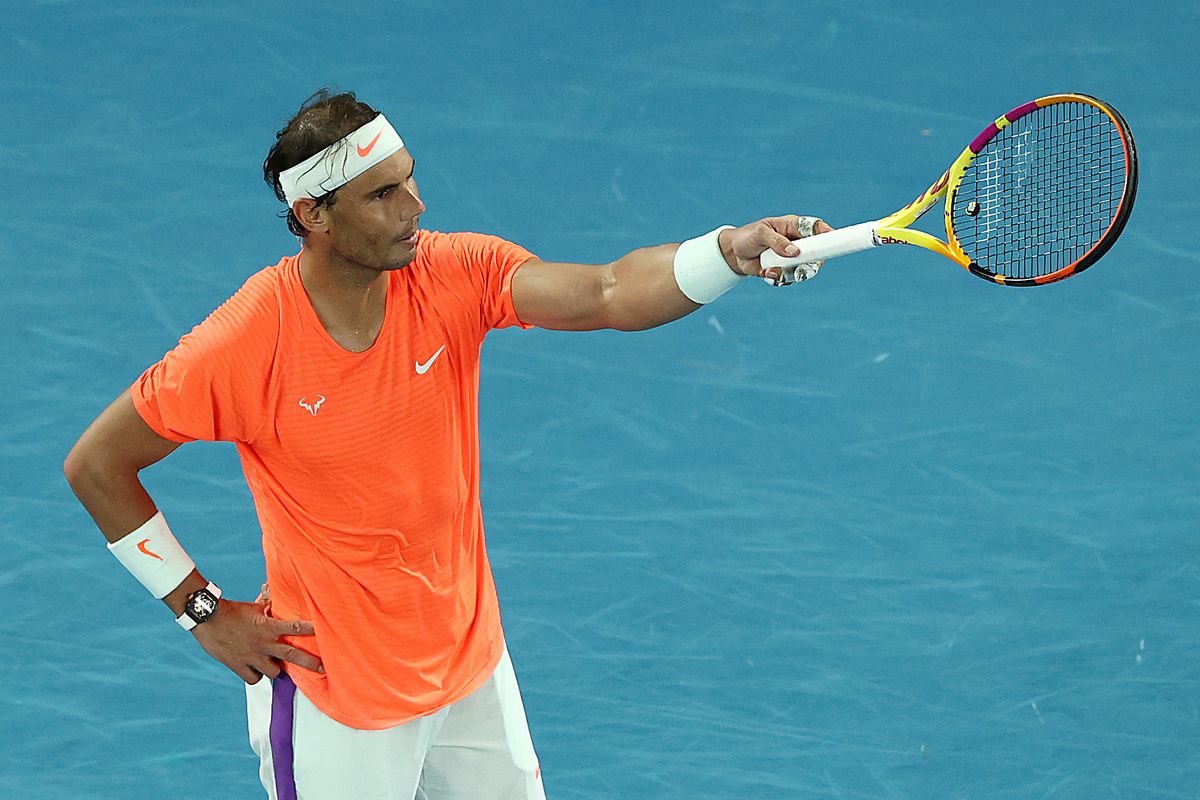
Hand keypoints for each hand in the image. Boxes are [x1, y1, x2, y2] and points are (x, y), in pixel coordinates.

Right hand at [191, 596, 322, 683]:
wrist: (206, 619)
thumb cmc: (231, 611)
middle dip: (309, 663)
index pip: (295, 628)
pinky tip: (257, 670)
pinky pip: (254, 678)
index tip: (326, 633)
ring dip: (277, 668)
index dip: (310, 630)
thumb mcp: (253, 606)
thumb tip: (273, 591)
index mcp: (267, 626)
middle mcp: (262, 643)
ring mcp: (251, 656)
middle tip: (323, 668)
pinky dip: (257, 676)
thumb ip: (268, 603)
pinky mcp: (238, 666)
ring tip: (276, 664)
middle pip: (291, 656)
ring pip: (274, 672)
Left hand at [718, 214, 832, 281]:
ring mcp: (791, 258)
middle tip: (803, 265)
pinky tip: (766, 272)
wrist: (733, 254)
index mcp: (792, 227)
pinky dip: (779, 278)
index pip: (815, 227)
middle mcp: (796, 243)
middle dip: (812, 261)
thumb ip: (777, 241)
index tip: (833, 239)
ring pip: (804, 269)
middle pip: (816, 252)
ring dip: (791, 272)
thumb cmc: (748, 237)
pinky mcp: (784, 270)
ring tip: (773, 269)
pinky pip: (790, 278)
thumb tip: (795, 252)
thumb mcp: (760, 234)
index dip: (827, 232)